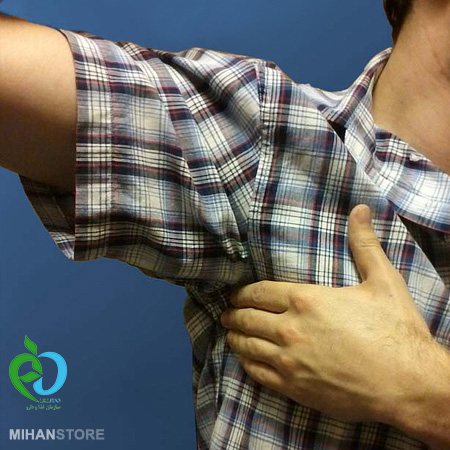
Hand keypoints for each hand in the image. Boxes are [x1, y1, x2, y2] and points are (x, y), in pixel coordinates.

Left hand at [221, 204, 446, 423]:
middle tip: (226, 312)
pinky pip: (258, 372)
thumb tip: (360, 210)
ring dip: (235, 336)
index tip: (235, 294)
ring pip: (248, 345)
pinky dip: (246, 363)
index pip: (260, 292)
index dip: (243, 292)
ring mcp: (289, 359)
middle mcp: (290, 328)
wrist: (408, 385)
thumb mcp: (383, 281)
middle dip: (234, 313)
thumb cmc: (396, 332)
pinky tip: (243, 359)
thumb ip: (364, 244)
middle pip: (249, 317)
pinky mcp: (293, 387)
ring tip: (229, 333)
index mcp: (306, 300)